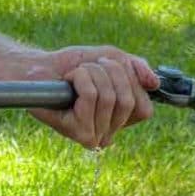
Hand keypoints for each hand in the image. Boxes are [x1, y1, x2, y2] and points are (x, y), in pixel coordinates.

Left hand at [22, 45, 159, 148]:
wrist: (39, 69)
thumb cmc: (73, 66)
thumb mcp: (111, 59)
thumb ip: (135, 69)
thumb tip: (155, 83)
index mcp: (120, 121)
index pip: (144, 108)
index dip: (130, 80)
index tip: (109, 67)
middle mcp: (109, 133)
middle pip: (128, 100)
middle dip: (109, 72)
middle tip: (89, 69)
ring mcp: (94, 136)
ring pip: (109, 97)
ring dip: (92, 73)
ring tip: (77, 76)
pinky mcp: (77, 132)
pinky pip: (91, 97)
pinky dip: (80, 78)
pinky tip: (69, 82)